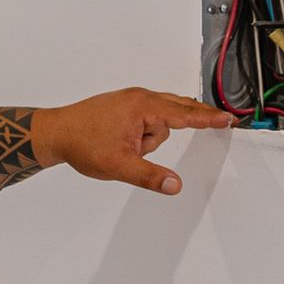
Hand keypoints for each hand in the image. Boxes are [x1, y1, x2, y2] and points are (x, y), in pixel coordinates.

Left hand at [31, 89, 231, 194]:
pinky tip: (126, 144)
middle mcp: (138, 97)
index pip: (184, 114)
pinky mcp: (122, 106)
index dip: (208, 118)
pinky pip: (146, 119)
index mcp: (142, 106)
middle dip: (177, 127)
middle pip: (175, 111)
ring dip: (150, 139)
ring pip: (158, 120)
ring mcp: (129, 100)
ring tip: (125, 150)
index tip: (228, 118)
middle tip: (206, 126)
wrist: (54, 133)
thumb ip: (150, 176)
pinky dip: (144, 133)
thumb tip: (175, 185)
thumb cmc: (82, 143)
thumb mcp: (119, 166)